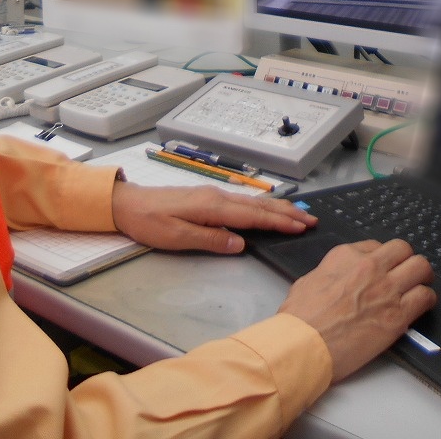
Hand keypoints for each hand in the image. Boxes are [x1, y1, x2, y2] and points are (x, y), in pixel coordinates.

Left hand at [111, 181, 317, 252]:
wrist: (127, 204)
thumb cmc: (149, 222)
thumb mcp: (177, 237)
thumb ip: (210, 239)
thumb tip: (241, 244)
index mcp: (212, 206)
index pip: (253, 217)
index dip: (279, 223)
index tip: (302, 227)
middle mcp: (217, 197)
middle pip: (258, 206)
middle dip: (287, 213)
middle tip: (312, 220)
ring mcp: (213, 195)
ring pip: (252, 203)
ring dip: (277, 209)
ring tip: (298, 214)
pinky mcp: (207, 198)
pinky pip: (242, 202)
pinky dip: (261, 206)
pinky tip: (266, 209)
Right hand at [279, 239, 435, 382]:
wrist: (303, 344)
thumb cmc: (300, 319)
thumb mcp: (310, 280)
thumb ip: (332, 273)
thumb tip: (340, 278)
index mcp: (346, 256)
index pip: (376, 246)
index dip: (382, 259)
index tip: (383, 269)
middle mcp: (369, 267)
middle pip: (403, 250)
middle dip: (407, 260)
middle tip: (407, 272)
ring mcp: (385, 289)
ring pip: (421, 267)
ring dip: (422, 277)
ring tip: (419, 286)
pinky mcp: (397, 315)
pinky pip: (425, 296)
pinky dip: (427, 300)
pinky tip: (420, 305)